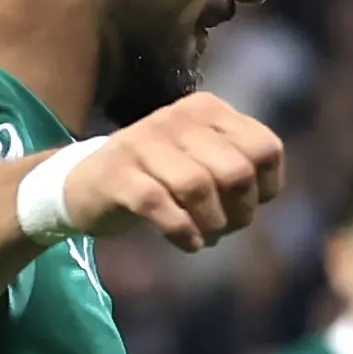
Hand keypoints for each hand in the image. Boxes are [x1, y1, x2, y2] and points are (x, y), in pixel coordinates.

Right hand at [56, 97, 286, 252]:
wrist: (86, 183)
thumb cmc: (159, 177)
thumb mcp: (205, 162)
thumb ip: (240, 170)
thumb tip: (262, 196)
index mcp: (208, 110)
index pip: (265, 148)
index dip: (265, 188)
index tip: (245, 205)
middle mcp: (177, 118)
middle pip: (235, 172)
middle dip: (239, 212)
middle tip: (224, 227)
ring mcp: (143, 142)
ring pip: (197, 186)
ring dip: (211, 224)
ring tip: (205, 236)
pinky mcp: (117, 173)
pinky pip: (158, 204)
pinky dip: (181, 231)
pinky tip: (187, 243)